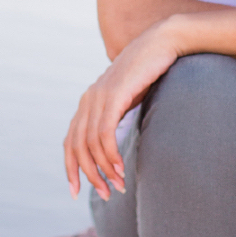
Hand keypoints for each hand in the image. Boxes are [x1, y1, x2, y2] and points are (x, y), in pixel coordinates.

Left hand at [63, 19, 182, 199]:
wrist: (164, 42)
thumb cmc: (151, 71)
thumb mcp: (129, 98)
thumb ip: (117, 115)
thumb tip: (115, 141)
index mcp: (89, 101)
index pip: (70, 141)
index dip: (71, 168)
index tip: (76, 191)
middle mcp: (88, 99)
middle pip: (77, 147)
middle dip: (89, 175)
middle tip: (107, 194)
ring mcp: (99, 96)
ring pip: (91, 144)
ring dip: (104, 170)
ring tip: (119, 185)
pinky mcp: (114, 96)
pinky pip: (105, 133)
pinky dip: (110, 155)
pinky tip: (120, 168)